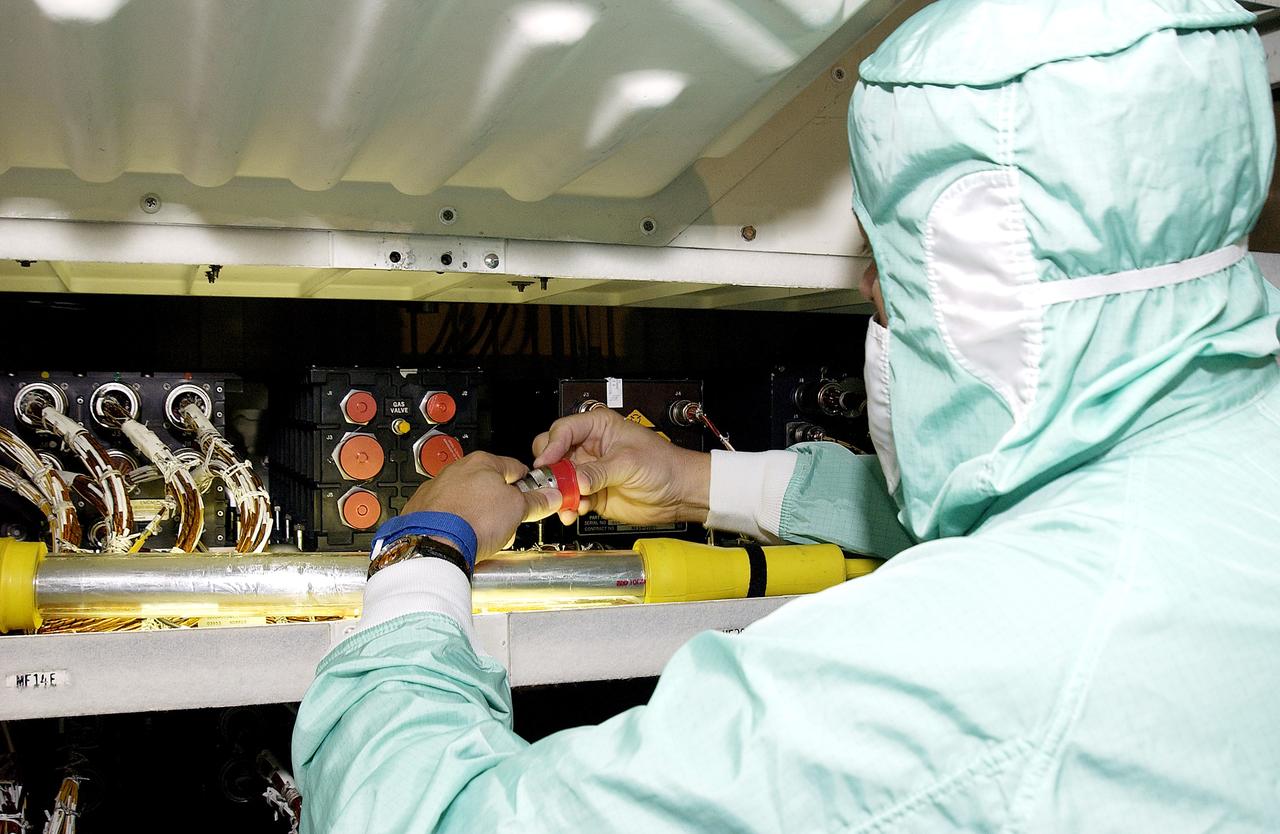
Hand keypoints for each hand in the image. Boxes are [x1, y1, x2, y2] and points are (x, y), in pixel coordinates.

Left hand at [402, 452, 559, 557]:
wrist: (434, 545)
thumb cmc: (470, 521)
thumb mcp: (517, 509)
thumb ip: (535, 501)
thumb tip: (549, 497)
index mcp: (482, 462)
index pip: (516, 468)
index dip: (529, 485)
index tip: (535, 498)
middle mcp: (456, 470)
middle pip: (490, 486)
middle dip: (502, 505)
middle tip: (509, 522)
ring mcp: (437, 489)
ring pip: (468, 500)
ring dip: (479, 515)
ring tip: (485, 535)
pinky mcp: (423, 509)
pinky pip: (448, 514)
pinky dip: (456, 523)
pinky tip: (463, 536)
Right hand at [532, 409, 709, 525]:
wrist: (679, 493)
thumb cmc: (664, 465)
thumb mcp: (629, 462)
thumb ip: (599, 471)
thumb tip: (576, 480)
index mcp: (598, 427)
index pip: (563, 430)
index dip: (551, 446)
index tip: (546, 463)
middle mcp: (589, 448)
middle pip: (553, 454)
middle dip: (549, 470)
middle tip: (552, 483)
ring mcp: (589, 472)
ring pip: (559, 480)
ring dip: (558, 492)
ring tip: (564, 502)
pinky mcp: (592, 494)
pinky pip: (571, 499)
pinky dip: (568, 507)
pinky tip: (574, 512)